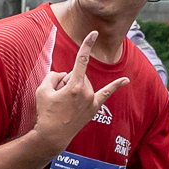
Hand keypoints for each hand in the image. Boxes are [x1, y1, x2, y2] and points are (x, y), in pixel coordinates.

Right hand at [33, 30, 126, 151]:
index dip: (87, 45)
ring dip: (74, 88)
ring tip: (64, 104)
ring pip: (85, 83)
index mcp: (74, 86)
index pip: (81, 60)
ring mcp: (92, 101)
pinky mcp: (94, 108)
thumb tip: (64, 75)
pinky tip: (126, 80)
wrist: (52, 135)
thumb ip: (53, 76)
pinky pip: (107, 93)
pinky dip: (117, 86)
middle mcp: (86, 92)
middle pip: (78, 75)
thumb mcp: (42, 90)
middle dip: (67, 81)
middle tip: (57, 97)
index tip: (94, 33)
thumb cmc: (46, 113)